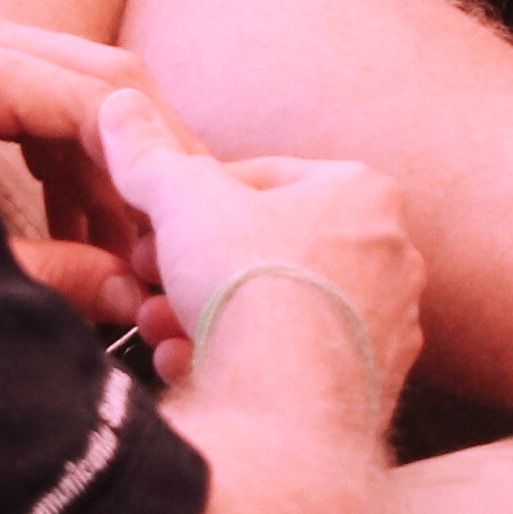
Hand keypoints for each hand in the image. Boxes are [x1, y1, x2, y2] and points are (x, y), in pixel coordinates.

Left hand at [0, 9, 176, 341]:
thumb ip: (51, 277)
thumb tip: (128, 295)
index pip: (104, 105)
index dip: (151, 174)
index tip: (179, 234)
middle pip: (111, 82)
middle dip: (148, 163)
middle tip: (177, 233)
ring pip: (89, 90)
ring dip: (114, 168)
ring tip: (129, 250)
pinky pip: (51, 101)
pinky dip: (75, 162)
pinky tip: (83, 235)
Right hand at [99, 92, 424, 421]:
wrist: (286, 404)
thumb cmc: (252, 281)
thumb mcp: (184, 199)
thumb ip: (151, 156)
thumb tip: (120, 108)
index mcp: (366, 195)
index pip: (268, 180)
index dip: (198, 199)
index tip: (156, 224)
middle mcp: (392, 259)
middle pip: (271, 250)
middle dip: (198, 265)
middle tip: (149, 277)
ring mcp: (385, 329)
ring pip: (278, 310)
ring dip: (208, 314)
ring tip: (158, 325)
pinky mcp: (368, 390)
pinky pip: (292, 367)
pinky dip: (239, 362)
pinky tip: (191, 366)